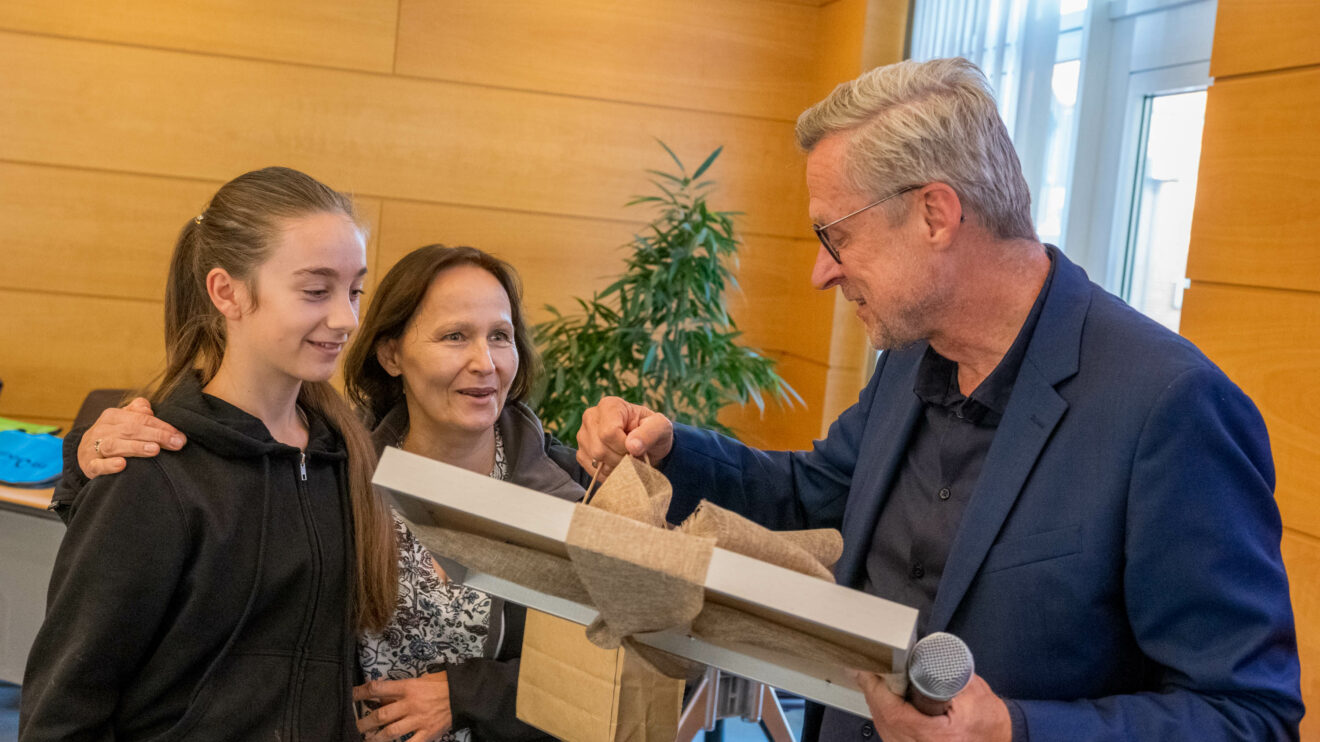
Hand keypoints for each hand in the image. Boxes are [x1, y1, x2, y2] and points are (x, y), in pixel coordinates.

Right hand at [77, 398, 186, 478]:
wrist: (84, 455)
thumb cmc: (112, 436)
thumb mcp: (123, 421)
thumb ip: (137, 412)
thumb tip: (148, 409)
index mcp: (112, 416)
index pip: (141, 419)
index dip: (162, 426)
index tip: (179, 436)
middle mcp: (102, 429)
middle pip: (131, 430)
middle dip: (157, 436)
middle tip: (176, 443)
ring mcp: (93, 448)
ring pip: (115, 445)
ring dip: (136, 447)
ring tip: (154, 450)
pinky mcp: (89, 466)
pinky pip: (98, 465)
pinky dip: (109, 465)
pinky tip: (122, 465)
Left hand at [354, 672, 452, 741]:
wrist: (464, 695)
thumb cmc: (440, 685)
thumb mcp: (419, 680)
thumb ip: (400, 690)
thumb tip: (380, 697)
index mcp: (408, 687)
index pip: (378, 688)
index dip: (361, 692)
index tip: (351, 696)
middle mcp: (410, 704)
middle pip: (381, 714)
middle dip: (365, 722)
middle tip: (356, 727)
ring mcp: (418, 720)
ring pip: (391, 732)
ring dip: (376, 738)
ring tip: (367, 740)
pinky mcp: (427, 733)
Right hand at [575, 396, 672, 474]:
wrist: (646, 443)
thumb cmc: (654, 431)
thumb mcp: (661, 428)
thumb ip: (650, 433)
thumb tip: (631, 446)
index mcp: (609, 405)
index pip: (609, 432)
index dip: (624, 447)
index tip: (636, 448)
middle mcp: (591, 417)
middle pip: (600, 448)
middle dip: (621, 459)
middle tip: (634, 456)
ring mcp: (583, 435)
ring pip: (595, 460)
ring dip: (616, 467)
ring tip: (627, 460)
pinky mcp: (581, 452)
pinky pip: (591, 470)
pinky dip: (608, 473)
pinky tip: (618, 466)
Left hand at [852, 670, 1011, 741]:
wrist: (1002, 741)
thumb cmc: (990, 722)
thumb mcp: (974, 694)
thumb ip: (950, 675)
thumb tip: (927, 655)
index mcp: (936, 737)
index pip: (894, 714)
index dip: (876, 691)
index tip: (868, 673)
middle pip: (884, 722)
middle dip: (873, 695)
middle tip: (867, 672)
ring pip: (885, 730)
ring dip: (877, 706)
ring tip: (873, 683)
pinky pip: (892, 736)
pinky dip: (886, 718)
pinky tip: (884, 704)